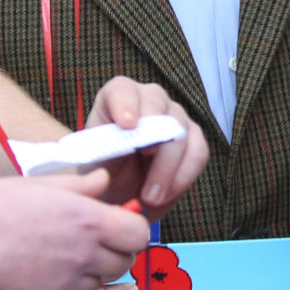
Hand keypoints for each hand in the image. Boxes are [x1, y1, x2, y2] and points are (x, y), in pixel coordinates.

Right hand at [0, 171, 148, 289]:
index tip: (118, 225)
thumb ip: (81, 185)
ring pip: (101, 284)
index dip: (131, 230)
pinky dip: (66, 288)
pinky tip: (43, 270)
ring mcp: (66, 282)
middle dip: (116, 252)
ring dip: (93, 272)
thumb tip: (105, 180)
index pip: (138, 234)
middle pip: (125, 262)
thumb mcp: (42, 184)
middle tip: (94, 241)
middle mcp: (83, 254)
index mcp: (88, 220)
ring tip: (64, 254)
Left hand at [83, 77, 210, 214]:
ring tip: (150, 199)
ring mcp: (175, 116)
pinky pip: (198, 153)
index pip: (122, 90)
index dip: (126, 105)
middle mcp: (149, 99)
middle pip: (158, 108)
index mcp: (117, 96)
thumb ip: (101, 155)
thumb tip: (114, 157)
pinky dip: (182, 179)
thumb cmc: (100, 171)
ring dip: (168, 170)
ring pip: (181, 132)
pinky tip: (164, 197)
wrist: (116, 189)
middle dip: (154, 143)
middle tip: (143, 171)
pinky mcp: (193, 138)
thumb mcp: (91, 163)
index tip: (127, 126)